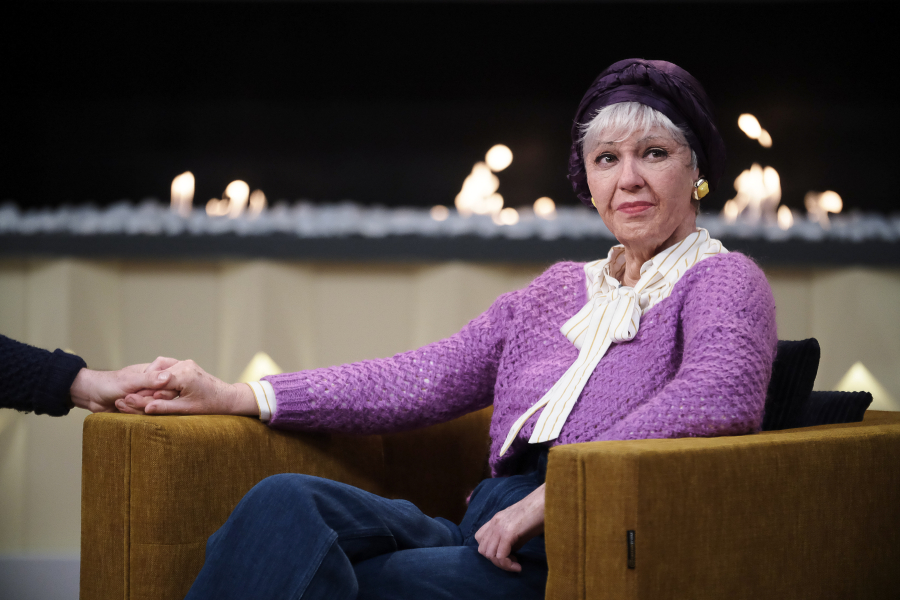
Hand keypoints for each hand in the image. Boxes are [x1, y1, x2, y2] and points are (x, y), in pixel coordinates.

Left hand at [69, 359, 176, 412]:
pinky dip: (131, 412)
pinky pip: (143, 415)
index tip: (153, 395)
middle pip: (162, 399)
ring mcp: (146, 399)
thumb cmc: (109, 383)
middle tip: (130, 398)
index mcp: (154, 374)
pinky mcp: (139, 410)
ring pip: (152, 408)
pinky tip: (119, 406)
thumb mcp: (131, 380)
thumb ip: (150, 379)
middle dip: (146, 401)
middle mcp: (153, 387)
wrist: (90, 395)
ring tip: (121, 401)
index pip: (170, 384)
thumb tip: (169, 377)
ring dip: (135, 407)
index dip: (164, 392)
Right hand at [116, 359, 257, 416]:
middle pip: (155, 373)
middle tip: (128, 399)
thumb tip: (145, 409)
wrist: (227, 397)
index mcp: (184, 375)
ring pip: (159, 366)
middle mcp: (184, 364)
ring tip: (142, 394)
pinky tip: (154, 388)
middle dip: (143, 386)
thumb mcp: (186, 409)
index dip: (140, 393)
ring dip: (150, 379)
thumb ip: (164, 407)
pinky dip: (158, 375)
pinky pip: (166, 366)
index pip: (156, 382)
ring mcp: (185, 362)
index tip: (125, 401)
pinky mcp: (186, 364)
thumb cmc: (210, 405)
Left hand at [474, 483, 544, 571]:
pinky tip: (518, 566)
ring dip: (502, 564)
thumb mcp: (520, 528)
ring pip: (489, 554)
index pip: (479, 538)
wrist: (545, 502)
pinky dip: (508, 565)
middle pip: (482, 549)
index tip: (506, 554)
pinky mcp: (508, 533)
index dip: (490, 550)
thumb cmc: (538, 514)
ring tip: (516, 565)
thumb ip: (511, 539)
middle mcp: (494, 523)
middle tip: (512, 562)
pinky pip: (500, 556)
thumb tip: (509, 554)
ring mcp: (499, 527)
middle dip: (496, 561)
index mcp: (496, 519)